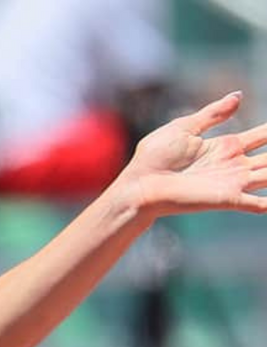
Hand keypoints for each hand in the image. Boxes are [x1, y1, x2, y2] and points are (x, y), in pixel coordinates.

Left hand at [122, 92, 266, 217]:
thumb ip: (213, 114)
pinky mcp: (226, 198)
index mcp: (227, 148)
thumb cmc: (154, 158)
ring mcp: (233, 183)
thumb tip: (240, 96)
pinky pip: (256, 203)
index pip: (264, 136)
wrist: (138, 184)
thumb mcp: (185, 127)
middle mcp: (235, 166)